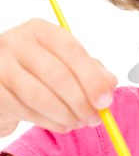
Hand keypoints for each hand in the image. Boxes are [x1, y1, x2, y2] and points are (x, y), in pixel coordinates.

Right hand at [0, 18, 117, 136]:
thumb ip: (91, 70)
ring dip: (66, 115)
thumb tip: (109, 84)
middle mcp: (16, 43)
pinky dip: (49, 123)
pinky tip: (63, 125)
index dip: (92, 78)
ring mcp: (0, 66)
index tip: (105, 101)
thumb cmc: (39, 70)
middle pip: (57, 75)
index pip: (71, 51)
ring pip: (40, 97)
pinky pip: (25, 112)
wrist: (1, 83)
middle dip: (81, 101)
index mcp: (41, 30)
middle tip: (95, 118)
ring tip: (80, 122)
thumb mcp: (66, 62)